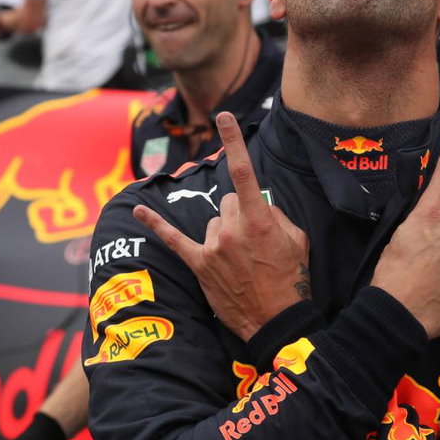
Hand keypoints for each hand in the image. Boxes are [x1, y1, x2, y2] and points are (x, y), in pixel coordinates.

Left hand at [134, 112, 309, 341]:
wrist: (276, 321)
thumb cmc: (291, 280)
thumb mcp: (298, 241)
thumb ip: (276, 215)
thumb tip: (259, 205)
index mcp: (259, 220)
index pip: (244, 173)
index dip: (233, 142)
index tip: (223, 117)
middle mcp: (232, 229)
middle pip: (227, 201)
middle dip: (238, 213)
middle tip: (253, 241)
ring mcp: (212, 247)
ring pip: (212, 221)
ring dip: (224, 232)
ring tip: (240, 259)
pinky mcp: (199, 264)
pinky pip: (173, 240)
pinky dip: (157, 225)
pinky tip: (141, 211)